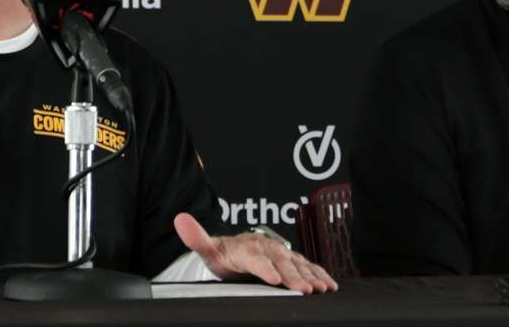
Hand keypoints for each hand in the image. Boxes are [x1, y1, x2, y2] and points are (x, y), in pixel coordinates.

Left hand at [173, 213, 338, 293]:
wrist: (238, 249)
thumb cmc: (224, 253)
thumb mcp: (208, 248)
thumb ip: (197, 238)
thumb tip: (180, 219)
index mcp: (247, 246)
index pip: (256, 257)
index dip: (265, 268)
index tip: (273, 278)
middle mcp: (268, 248)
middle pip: (281, 262)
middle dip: (293, 276)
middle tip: (303, 289)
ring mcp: (283, 254)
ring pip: (298, 264)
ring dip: (310, 276)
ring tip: (320, 289)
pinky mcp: (293, 261)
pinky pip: (309, 267)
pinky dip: (320, 275)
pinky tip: (329, 285)